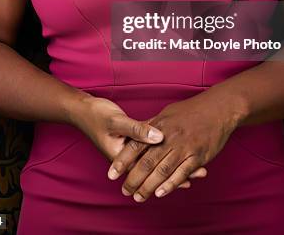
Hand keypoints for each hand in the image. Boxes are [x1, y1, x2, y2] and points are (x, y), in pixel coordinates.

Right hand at [75, 95, 205, 188]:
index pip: (152, 169)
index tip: (191, 175)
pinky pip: (151, 146)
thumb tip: (159, 138)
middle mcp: (128, 156)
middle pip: (156, 167)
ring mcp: (130, 147)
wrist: (82, 109)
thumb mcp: (117, 122)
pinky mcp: (131, 137)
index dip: (172, 172)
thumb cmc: (96, 115)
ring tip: (195, 167)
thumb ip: (138, 130)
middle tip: (200, 172)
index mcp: (123, 156)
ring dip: (173, 162)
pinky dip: (164, 148)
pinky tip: (177, 149)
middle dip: (177, 171)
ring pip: (156, 158)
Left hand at [107, 91, 239, 201]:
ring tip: (139, 197)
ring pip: (162, 170)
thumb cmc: (192, 110)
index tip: (111, 174)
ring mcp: (184, 147)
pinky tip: (160, 193)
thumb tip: (137, 135)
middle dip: (133, 179)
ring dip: (149, 186)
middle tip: (125, 191)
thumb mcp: (167, 113)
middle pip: (147, 162)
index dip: (123, 161)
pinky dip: (170, 185)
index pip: (136, 145)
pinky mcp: (198, 156)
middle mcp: (170, 137)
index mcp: (159, 126)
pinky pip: (182, 173)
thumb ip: (151, 126)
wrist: (218, 109)